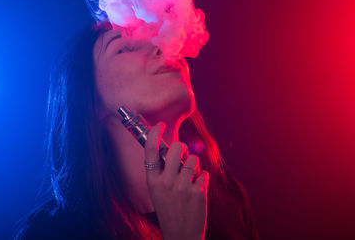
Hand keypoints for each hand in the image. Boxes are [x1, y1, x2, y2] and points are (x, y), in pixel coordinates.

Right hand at [144, 122, 209, 239]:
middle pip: (176, 147)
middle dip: (181, 149)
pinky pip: (204, 174)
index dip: (154, 133)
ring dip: (194, 166)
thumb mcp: (158, 192)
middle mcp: (165, 182)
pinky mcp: (197, 192)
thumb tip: (174, 150)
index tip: (160, 125)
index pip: (150, 150)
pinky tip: (197, 192)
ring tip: (190, 180)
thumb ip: (162, 172)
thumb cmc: (170, 211)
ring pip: (193, 159)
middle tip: (182, 157)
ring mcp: (182, 186)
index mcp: (152, 181)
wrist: (181, 236)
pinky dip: (202, 180)